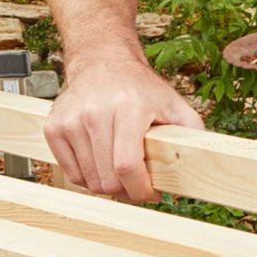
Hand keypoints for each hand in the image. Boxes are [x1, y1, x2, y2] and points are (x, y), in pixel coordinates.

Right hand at [44, 55, 203, 202]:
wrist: (103, 62)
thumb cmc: (139, 87)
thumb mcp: (172, 102)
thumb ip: (192, 129)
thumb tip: (202, 161)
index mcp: (128, 107)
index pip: (127, 165)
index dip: (140, 189)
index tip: (150, 193)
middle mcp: (95, 113)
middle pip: (107, 179)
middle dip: (126, 191)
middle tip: (137, 184)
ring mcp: (71, 121)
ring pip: (88, 181)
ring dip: (107, 185)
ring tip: (120, 171)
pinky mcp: (54, 128)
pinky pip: (71, 174)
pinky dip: (88, 177)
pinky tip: (101, 162)